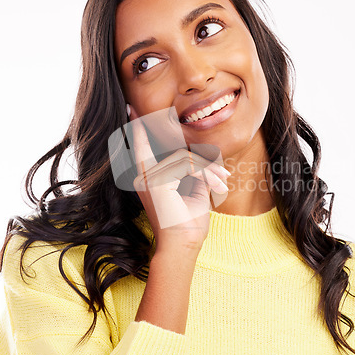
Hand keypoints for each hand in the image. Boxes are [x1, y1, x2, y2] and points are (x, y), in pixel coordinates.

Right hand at [128, 104, 229, 255]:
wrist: (183, 246)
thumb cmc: (188, 223)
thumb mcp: (192, 192)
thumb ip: (192, 172)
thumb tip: (201, 159)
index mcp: (148, 177)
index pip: (142, 145)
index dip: (138, 127)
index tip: (132, 109)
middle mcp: (143, 175)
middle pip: (175, 151)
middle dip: (203, 163)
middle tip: (222, 176)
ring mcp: (148, 177)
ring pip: (185, 157)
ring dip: (209, 172)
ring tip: (221, 186)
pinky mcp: (157, 180)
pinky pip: (186, 163)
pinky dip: (206, 174)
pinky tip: (216, 187)